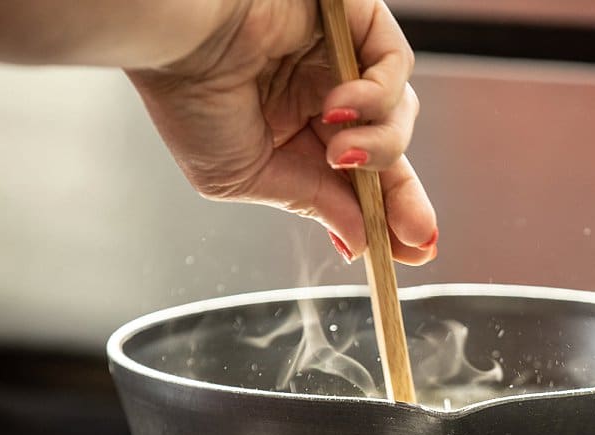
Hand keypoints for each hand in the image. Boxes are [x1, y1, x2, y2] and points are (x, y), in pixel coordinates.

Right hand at [127, 0, 436, 264]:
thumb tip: (359, 243)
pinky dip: (377, 96)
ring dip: (380, 148)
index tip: (410, 252)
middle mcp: (320, 97)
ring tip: (340, 154)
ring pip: (397, 116)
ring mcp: (339, 59)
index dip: (385, 215)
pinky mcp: (353, 21)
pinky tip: (337, 109)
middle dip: (404, 198)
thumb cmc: (187, 98)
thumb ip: (309, 202)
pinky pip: (395, 65)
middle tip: (417, 236)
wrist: (177, 36)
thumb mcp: (245, 176)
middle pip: (388, 153)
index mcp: (291, 134)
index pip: (355, 180)